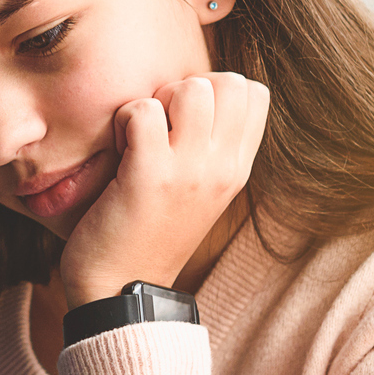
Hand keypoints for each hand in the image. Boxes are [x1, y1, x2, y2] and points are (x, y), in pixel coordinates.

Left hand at [58, 72, 269, 307]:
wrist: (121, 292)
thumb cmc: (149, 234)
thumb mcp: (197, 191)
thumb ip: (207, 147)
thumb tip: (196, 94)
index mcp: (237, 169)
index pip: (254, 93)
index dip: (214, 90)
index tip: (184, 122)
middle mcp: (222, 167)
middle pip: (230, 82)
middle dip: (186, 89)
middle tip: (161, 127)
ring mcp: (189, 171)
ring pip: (190, 88)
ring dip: (155, 102)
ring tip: (139, 138)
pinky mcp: (149, 175)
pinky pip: (143, 111)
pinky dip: (123, 121)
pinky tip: (119, 152)